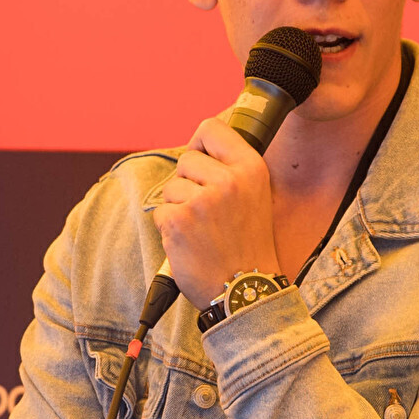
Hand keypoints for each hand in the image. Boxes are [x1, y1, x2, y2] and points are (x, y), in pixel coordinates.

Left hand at [151, 117, 279, 305]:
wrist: (246, 290)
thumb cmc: (248, 245)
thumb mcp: (257, 195)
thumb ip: (233, 168)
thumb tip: (202, 146)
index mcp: (251, 168)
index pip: (211, 128)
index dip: (200, 144)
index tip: (203, 163)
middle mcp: (228, 180)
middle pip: (186, 159)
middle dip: (189, 183)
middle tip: (208, 212)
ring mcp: (202, 200)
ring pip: (171, 186)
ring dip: (179, 207)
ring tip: (202, 231)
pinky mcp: (178, 220)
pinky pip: (161, 211)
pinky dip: (170, 227)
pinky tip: (191, 242)